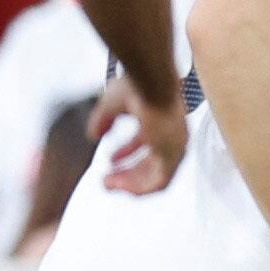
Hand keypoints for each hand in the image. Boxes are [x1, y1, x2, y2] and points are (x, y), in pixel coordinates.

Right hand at [90, 73, 189, 192]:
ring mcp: (175, 146)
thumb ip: (103, 120)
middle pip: (151, 162)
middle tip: (108, 178)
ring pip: (155, 176)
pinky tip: (120, 186)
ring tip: (108, 184)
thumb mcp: (112, 103)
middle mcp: (172, 135)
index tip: (111, 160)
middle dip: (127, 172)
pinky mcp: (174, 156)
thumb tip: (94, 134)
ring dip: (130, 183)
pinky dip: (138, 187)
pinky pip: (159, 182)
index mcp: (162, 120)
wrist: (151, 83)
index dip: (127, 153)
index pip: (147, 143)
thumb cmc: (139, 85)